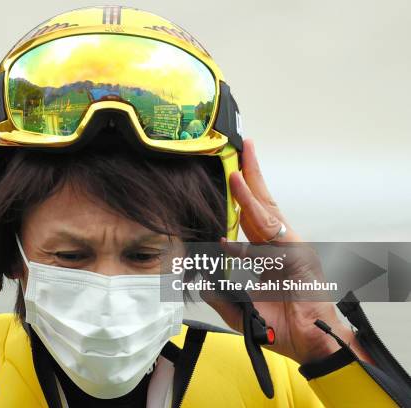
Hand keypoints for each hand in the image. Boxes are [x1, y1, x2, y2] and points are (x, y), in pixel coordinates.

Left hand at [204, 139, 369, 364]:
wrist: (309, 342)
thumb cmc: (281, 325)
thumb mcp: (240, 308)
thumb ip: (219, 293)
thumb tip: (199, 278)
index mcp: (267, 254)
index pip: (250, 218)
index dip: (239, 197)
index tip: (228, 176)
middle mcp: (279, 245)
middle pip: (261, 204)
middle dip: (251, 176)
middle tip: (242, 149)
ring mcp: (289, 246)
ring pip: (265, 209)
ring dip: (250, 184)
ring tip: (236, 162)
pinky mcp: (297, 253)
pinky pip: (268, 228)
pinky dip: (252, 209)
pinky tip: (239, 191)